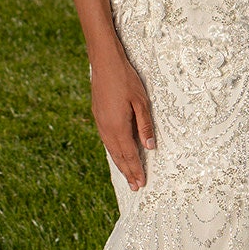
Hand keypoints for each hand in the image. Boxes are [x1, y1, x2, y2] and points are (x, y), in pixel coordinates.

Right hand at [90, 50, 156, 188]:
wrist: (104, 63)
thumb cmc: (126, 80)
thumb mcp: (141, 102)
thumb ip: (145, 126)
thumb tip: (150, 147)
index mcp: (118, 127)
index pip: (129, 154)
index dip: (136, 170)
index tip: (141, 183)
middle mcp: (107, 128)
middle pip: (118, 156)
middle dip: (128, 172)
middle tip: (134, 187)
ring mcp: (100, 123)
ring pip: (111, 149)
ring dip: (120, 163)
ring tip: (127, 175)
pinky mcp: (98, 116)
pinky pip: (106, 140)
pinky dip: (113, 152)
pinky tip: (117, 154)